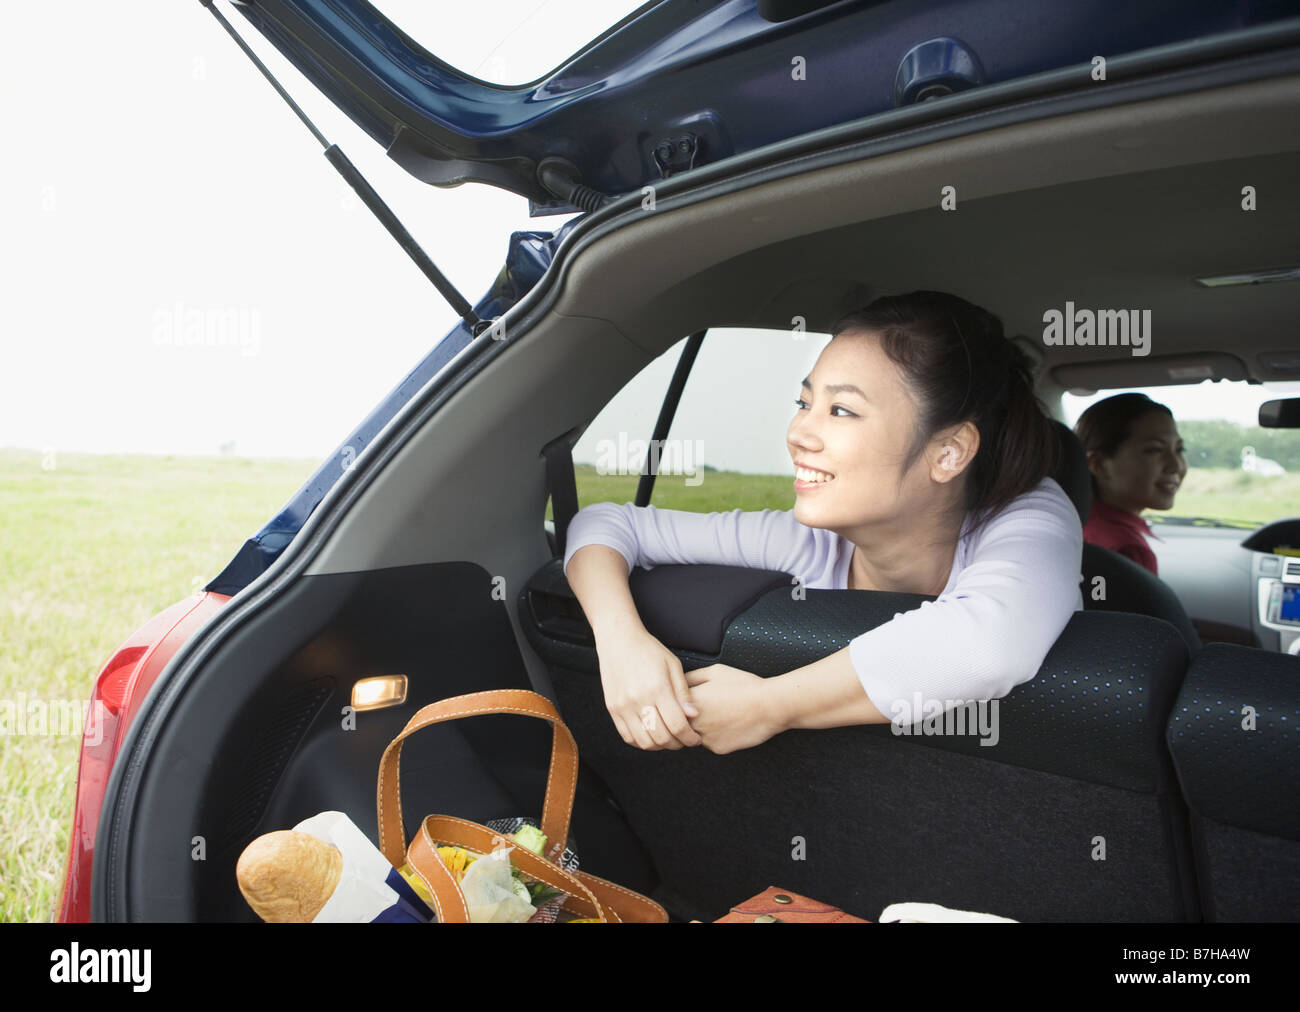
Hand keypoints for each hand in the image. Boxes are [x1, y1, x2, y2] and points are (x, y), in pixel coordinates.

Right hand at [596, 628, 702, 749]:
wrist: (619, 640)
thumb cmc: (648, 650)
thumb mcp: (673, 665)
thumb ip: (683, 693)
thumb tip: (693, 715)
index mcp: (657, 688)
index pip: (677, 725)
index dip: (690, 738)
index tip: (695, 739)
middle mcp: (638, 700)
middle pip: (662, 738)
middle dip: (677, 744)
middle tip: (684, 740)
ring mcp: (623, 706)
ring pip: (644, 742)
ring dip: (659, 746)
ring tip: (668, 738)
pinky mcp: (612, 709)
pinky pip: (627, 736)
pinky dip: (641, 741)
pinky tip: (650, 734)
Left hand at [683, 664, 781, 753]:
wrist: (769, 706)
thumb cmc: (744, 686)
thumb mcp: (715, 672)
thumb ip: (691, 677)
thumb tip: (679, 684)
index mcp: (689, 701)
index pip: (671, 704)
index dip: (681, 701)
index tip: (692, 698)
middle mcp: (692, 722)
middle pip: (680, 722)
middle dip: (688, 716)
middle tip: (709, 707)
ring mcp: (704, 738)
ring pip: (693, 735)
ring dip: (701, 727)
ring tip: (721, 714)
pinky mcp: (717, 748)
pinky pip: (710, 743)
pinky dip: (716, 735)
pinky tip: (729, 724)